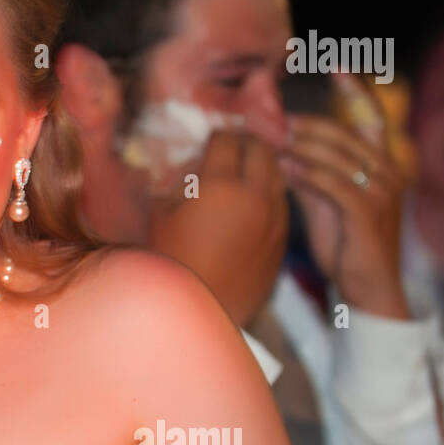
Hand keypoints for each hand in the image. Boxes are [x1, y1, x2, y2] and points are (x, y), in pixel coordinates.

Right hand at [147, 130, 288, 326]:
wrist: (200, 310)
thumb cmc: (171, 262)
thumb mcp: (161, 214)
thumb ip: (180, 182)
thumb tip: (191, 164)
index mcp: (221, 186)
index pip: (227, 140)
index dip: (216, 135)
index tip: (209, 138)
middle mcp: (255, 196)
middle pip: (261, 150)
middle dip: (246, 142)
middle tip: (231, 146)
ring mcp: (274, 219)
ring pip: (277, 174)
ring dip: (262, 166)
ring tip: (244, 170)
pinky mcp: (282, 240)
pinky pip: (281, 203)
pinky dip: (268, 194)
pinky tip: (251, 202)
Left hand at [279, 71, 409, 318]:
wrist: (368, 287)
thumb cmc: (344, 242)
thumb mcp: (324, 200)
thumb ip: (307, 172)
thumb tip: (277, 148)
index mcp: (381, 163)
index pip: (372, 117)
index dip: (356, 90)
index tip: (338, 65)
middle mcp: (387, 171)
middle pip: (342, 133)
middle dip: (302, 123)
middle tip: (268, 118)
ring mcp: (381, 191)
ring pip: (336, 155)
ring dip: (299, 145)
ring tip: (268, 139)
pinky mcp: (368, 213)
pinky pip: (334, 184)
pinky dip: (307, 173)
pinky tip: (284, 168)